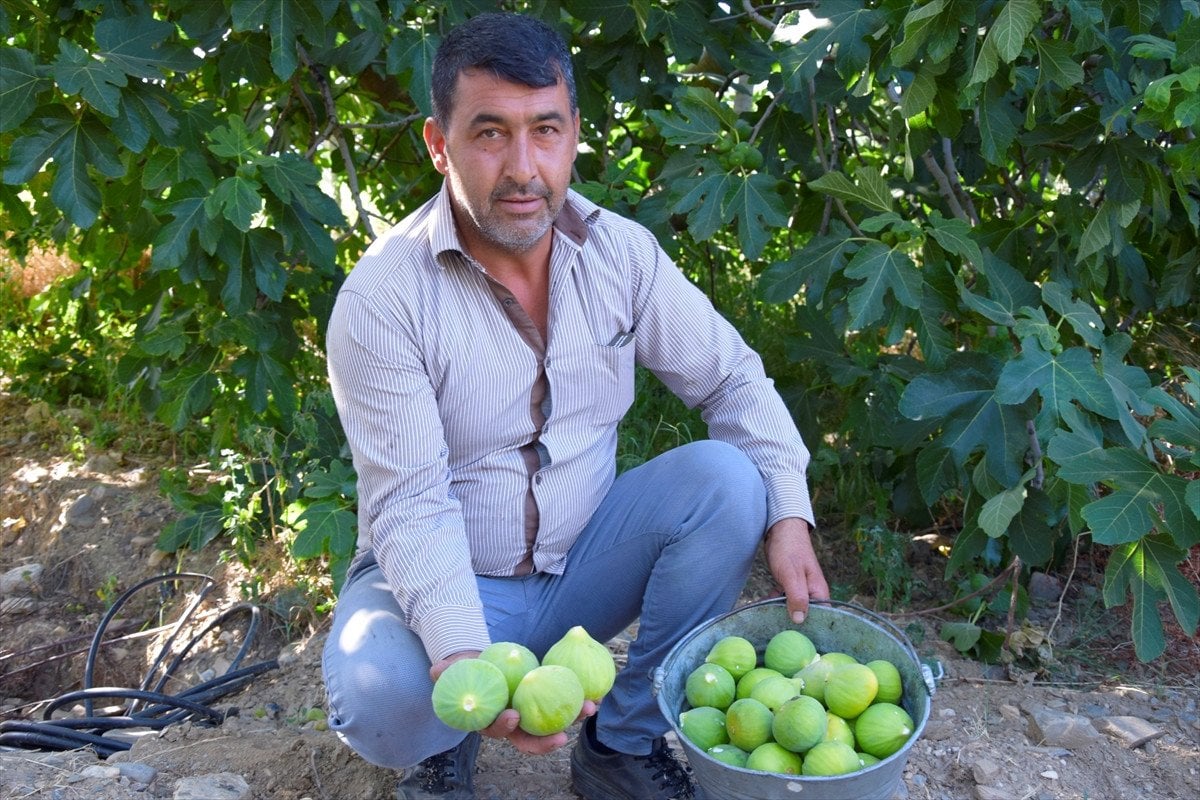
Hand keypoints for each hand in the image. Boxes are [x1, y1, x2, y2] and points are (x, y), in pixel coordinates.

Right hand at [430, 652, 598, 754]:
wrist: (486, 661)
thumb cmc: (469, 668)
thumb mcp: (455, 667)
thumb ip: (446, 670)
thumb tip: (436, 670)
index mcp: (492, 719)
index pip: (498, 731)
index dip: (506, 728)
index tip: (514, 716)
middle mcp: (514, 723)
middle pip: (531, 737)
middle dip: (548, 739)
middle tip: (564, 734)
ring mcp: (532, 713)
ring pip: (553, 722)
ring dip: (572, 718)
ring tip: (589, 708)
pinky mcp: (546, 699)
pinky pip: (563, 702)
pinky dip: (578, 699)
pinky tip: (596, 692)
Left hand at [763, 518, 829, 623]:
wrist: (780, 528)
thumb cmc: (789, 550)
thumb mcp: (791, 575)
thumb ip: (797, 597)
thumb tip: (799, 620)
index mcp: (819, 593)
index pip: (819, 619)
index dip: (809, 630)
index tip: (794, 640)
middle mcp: (813, 593)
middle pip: (805, 616)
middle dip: (792, 624)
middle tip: (775, 633)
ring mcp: (801, 589)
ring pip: (792, 608)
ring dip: (781, 614)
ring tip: (767, 623)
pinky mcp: (790, 585)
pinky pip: (784, 600)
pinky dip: (775, 603)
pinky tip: (763, 607)